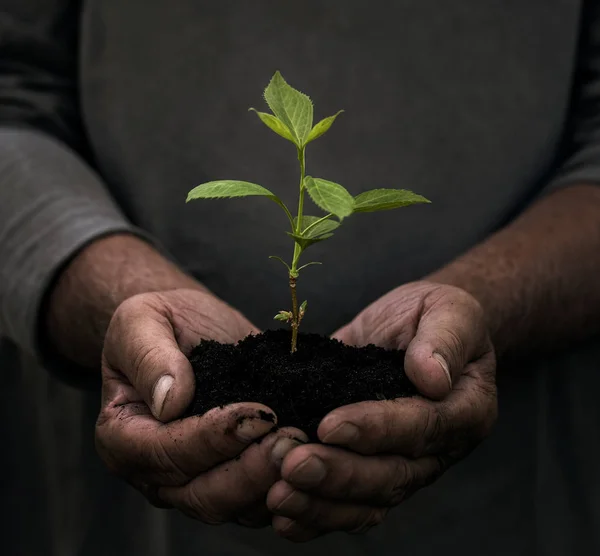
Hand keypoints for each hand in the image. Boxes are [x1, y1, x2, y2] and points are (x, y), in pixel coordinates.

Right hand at [96, 289, 306, 526]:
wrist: (189, 327)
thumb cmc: (159, 322)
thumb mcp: (141, 322)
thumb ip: (150, 357)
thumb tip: (171, 401)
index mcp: (123, 436)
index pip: (166, 453)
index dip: (213, 438)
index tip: (258, 414)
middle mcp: (155, 471)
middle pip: (202, 494)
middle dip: (250, 471)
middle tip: (291, 440)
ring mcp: (195, 479)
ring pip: (235, 506)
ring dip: (272, 482)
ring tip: (305, 447)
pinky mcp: (231, 474)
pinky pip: (257, 498)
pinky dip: (286, 486)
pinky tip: (313, 459)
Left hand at [266, 281, 496, 540]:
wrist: (416, 325)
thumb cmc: (436, 315)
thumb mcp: (451, 312)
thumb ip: (444, 340)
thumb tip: (432, 377)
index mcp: (464, 410)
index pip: (421, 427)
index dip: (376, 430)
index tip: (331, 425)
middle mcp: (436, 448)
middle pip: (390, 475)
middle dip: (339, 473)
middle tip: (294, 465)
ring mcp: (403, 462)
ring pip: (367, 499)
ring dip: (321, 504)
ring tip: (279, 497)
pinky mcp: (371, 463)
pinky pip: (350, 502)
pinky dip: (317, 514)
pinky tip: (283, 517)